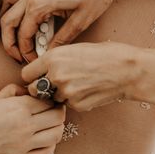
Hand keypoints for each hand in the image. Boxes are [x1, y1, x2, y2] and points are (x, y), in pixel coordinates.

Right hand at [0, 0, 132, 62]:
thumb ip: (61, 39)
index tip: (32, 60)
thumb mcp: (80, 22)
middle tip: (16, 56)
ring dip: (2, 18)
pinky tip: (9, 1)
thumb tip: (48, 54)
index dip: (25, 52)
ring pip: (7, 1)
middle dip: (9, 41)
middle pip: (8, 20)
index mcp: (39, 5)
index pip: (23, 35)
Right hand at [0, 84, 65, 153]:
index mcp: (18, 109)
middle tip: (53, 112)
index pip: (48, 102)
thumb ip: (13, 93)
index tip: (49, 100)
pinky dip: (47, 146)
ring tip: (49, 127)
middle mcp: (24, 128)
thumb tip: (26, 91)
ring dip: (55, 130)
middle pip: (57, 119)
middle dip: (57, 113)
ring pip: (55, 137)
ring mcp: (23, 147)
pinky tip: (40, 142)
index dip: (51, 100)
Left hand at [22, 42, 145, 111]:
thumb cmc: (104, 55)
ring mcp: (66, 92)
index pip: (26, 74)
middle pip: (33, 90)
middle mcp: (56, 76)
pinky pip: (67, 105)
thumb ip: (55, 59)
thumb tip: (41, 70)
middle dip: (40, 88)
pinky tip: (86, 90)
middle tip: (51, 85)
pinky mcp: (77, 105)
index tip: (38, 76)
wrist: (128, 70)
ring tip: (76, 84)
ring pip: (51, 99)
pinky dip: (73, 100)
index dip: (32, 76)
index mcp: (53, 58)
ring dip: (58, 95)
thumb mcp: (74, 48)